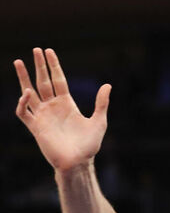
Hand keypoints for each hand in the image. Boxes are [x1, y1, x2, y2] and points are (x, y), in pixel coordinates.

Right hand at [14, 48, 111, 172]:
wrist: (79, 162)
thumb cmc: (89, 144)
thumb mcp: (99, 120)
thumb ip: (101, 103)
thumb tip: (107, 85)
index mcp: (67, 103)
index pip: (58, 80)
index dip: (53, 66)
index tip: (48, 52)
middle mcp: (53, 107)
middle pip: (43, 82)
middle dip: (38, 66)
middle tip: (35, 49)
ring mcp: (43, 116)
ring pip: (29, 93)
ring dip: (23, 78)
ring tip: (18, 62)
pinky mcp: (36, 128)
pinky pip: (25, 113)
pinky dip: (22, 103)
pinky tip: (26, 93)